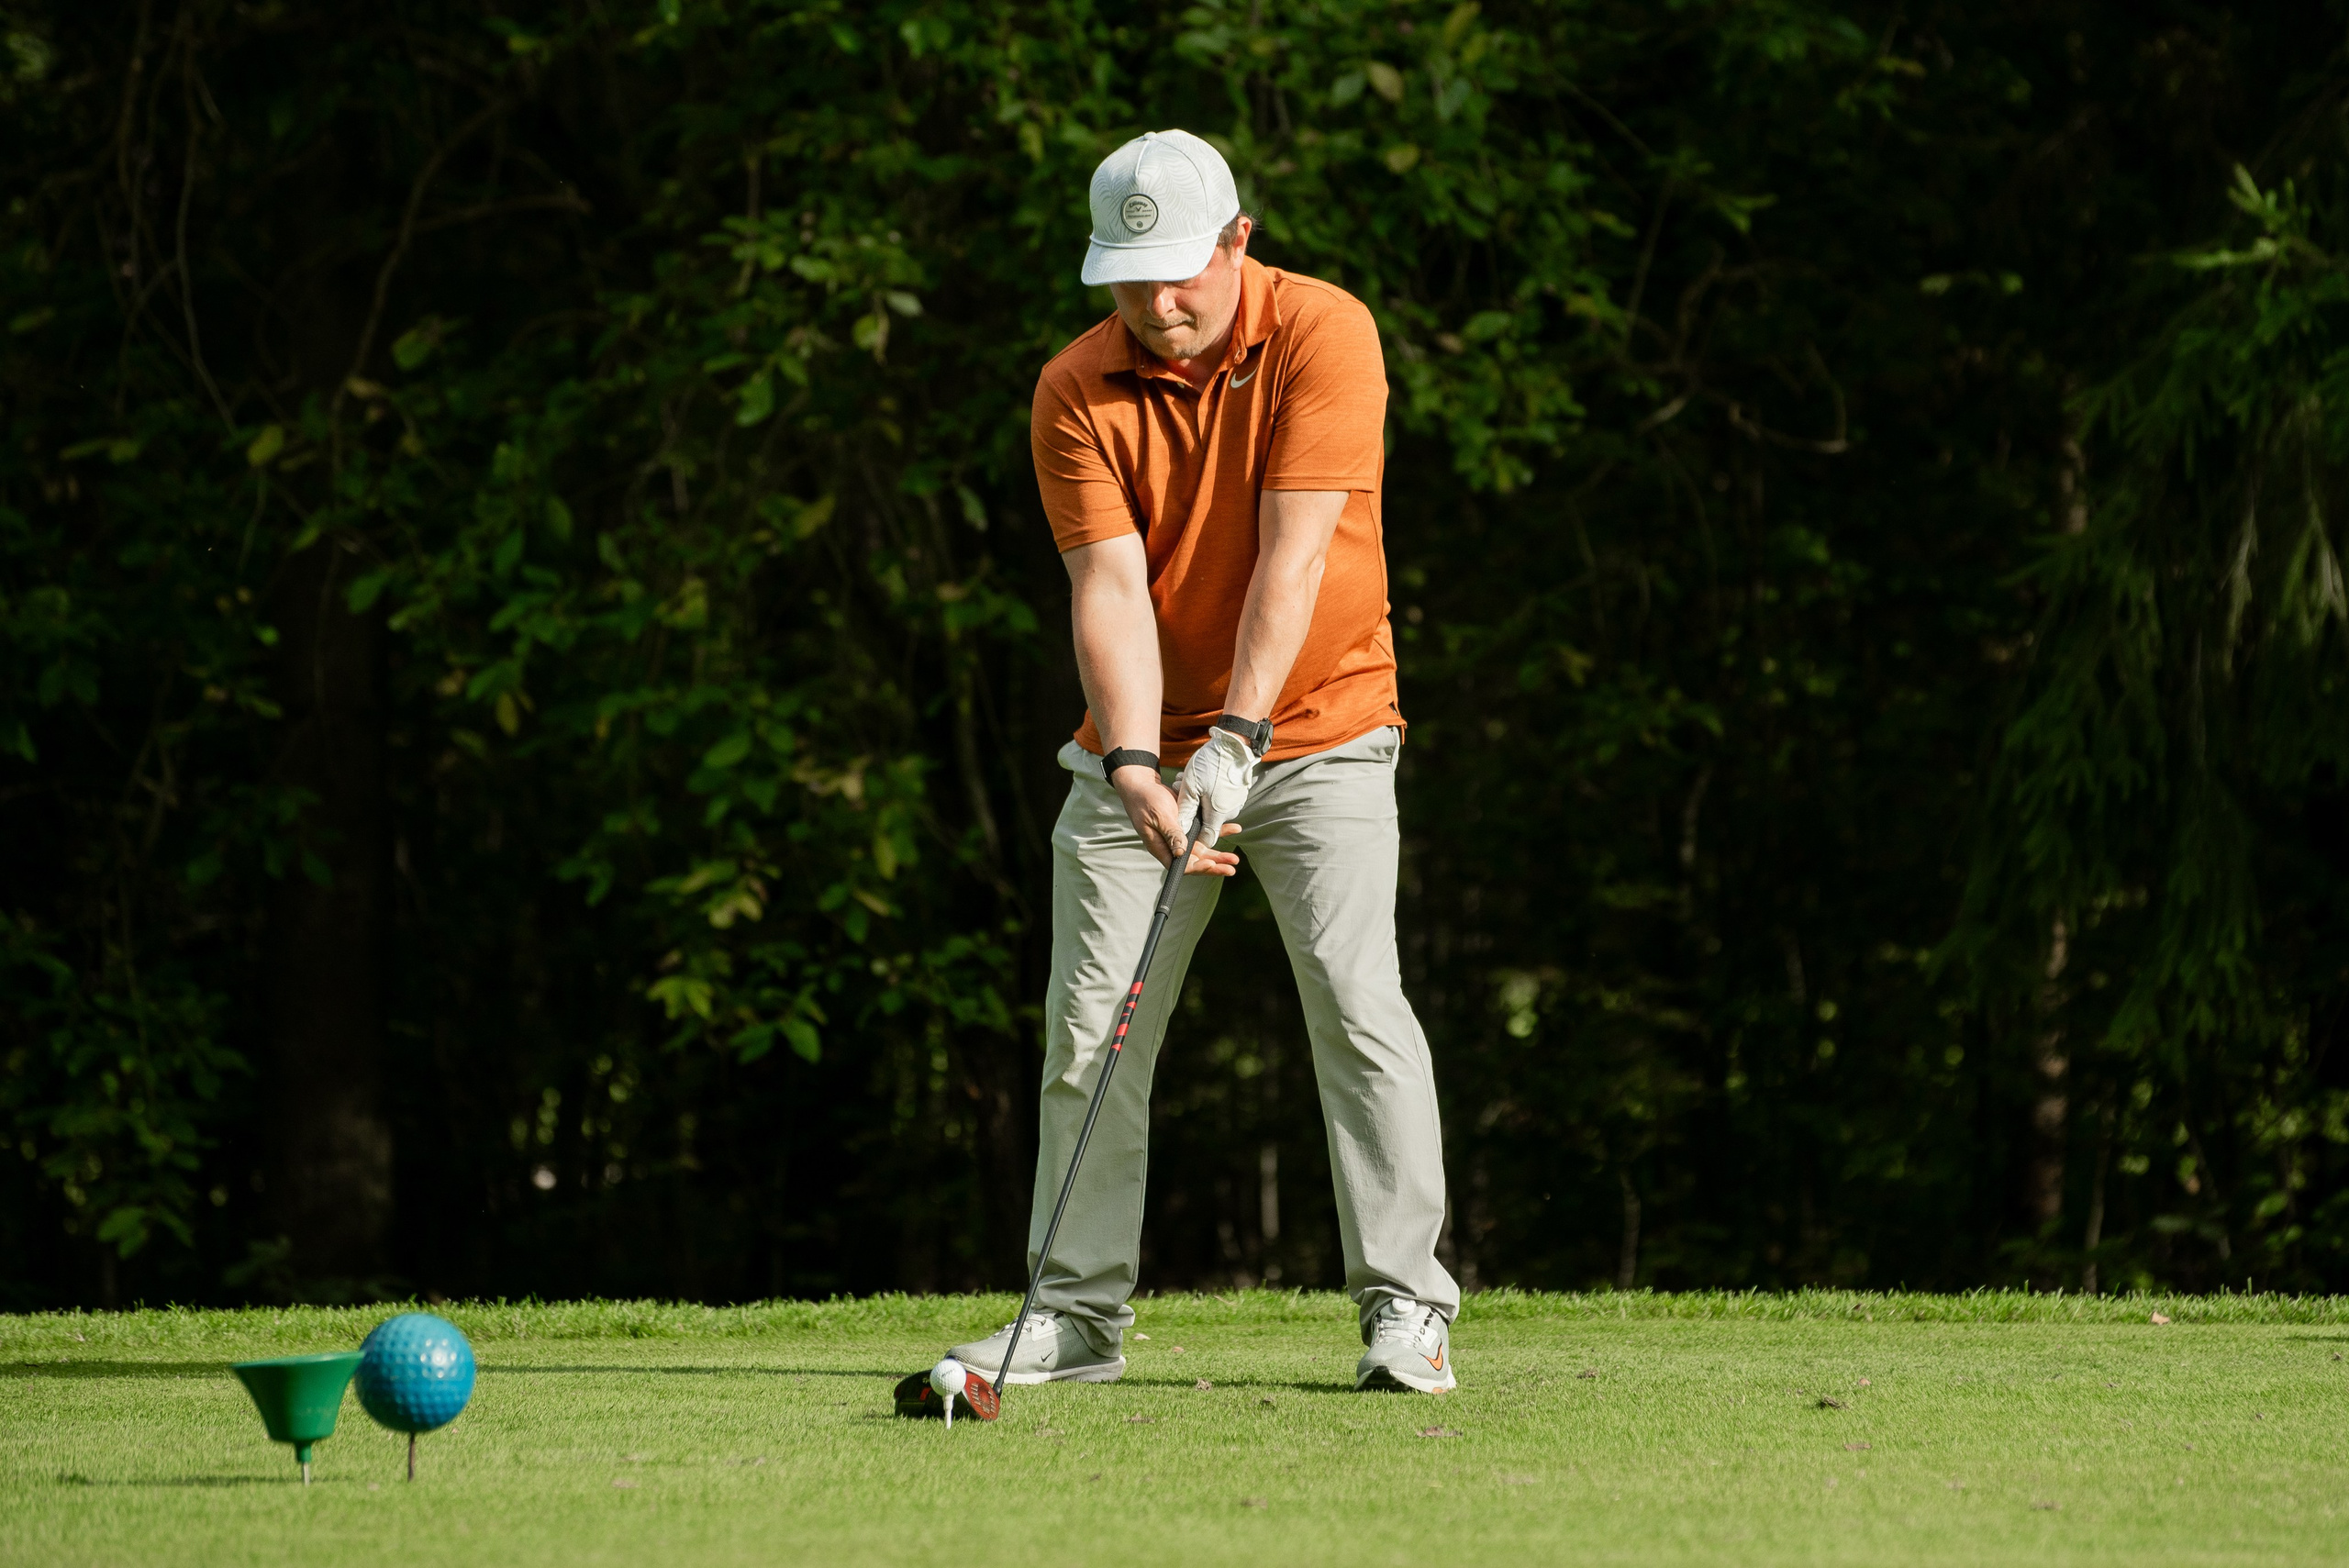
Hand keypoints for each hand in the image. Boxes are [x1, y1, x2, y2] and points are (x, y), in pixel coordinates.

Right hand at [1109, 766, 1240, 875]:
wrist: (1143, 786)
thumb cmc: (1145, 800)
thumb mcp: (1159, 816)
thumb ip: (1171, 833)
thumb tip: (1181, 853)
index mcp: (1162, 847)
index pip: (1181, 865)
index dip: (1197, 867)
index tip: (1210, 864)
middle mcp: (1173, 846)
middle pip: (1195, 861)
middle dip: (1214, 865)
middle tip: (1232, 868)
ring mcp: (1181, 836)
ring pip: (1203, 850)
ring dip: (1219, 854)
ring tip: (1234, 859)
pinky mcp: (1189, 825)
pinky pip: (1205, 832)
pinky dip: (1220, 831)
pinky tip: (1235, 829)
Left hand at [1173, 727, 1260, 852]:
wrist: (1235, 744)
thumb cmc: (1212, 765)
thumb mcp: (1191, 786)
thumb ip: (1185, 810)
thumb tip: (1180, 829)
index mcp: (1218, 815)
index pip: (1206, 839)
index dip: (1193, 836)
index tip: (1182, 823)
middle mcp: (1230, 812)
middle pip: (1205, 819)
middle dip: (1190, 807)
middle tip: (1180, 787)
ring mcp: (1235, 801)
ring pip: (1210, 805)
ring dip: (1196, 795)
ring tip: (1187, 777)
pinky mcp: (1236, 792)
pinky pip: (1218, 797)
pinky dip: (1207, 790)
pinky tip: (1200, 775)